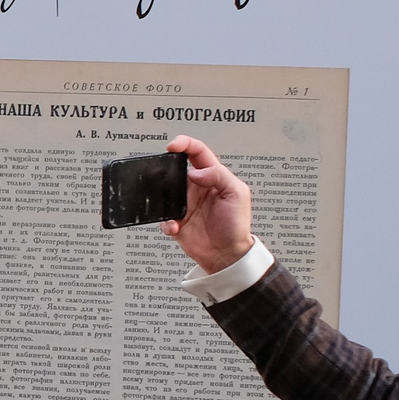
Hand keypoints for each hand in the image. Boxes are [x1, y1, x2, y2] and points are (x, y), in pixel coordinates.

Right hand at [161, 136, 255, 272]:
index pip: (198, 152)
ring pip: (165, 192)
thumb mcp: (237, 194)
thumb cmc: (236, 225)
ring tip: (171, 206)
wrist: (227, 255)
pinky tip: (175, 226)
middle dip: (166, 169)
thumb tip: (195, 171)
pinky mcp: (177, 221)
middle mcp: (197, 188)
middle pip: (176, 169)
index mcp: (213, 176)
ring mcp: (185, 204)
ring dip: (163, 198)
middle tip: (162, 173)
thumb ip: (218, 176)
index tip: (173, 146)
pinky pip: (163, 217)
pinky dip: (165, 221)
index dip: (185, 144)